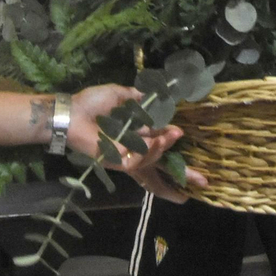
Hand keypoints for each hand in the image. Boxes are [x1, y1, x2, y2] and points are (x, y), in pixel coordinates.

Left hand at [69, 85, 207, 202]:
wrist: (71, 111)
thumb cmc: (92, 103)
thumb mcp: (120, 95)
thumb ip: (138, 96)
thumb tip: (156, 92)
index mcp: (134, 135)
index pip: (158, 148)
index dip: (173, 150)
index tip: (191, 150)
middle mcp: (133, 149)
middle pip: (159, 169)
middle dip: (181, 178)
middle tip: (205, 183)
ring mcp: (125, 157)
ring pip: (153, 160)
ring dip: (165, 147)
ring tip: (173, 134)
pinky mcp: (117, 161)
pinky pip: (138, 161)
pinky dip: (149, 150)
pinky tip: (157, 139)